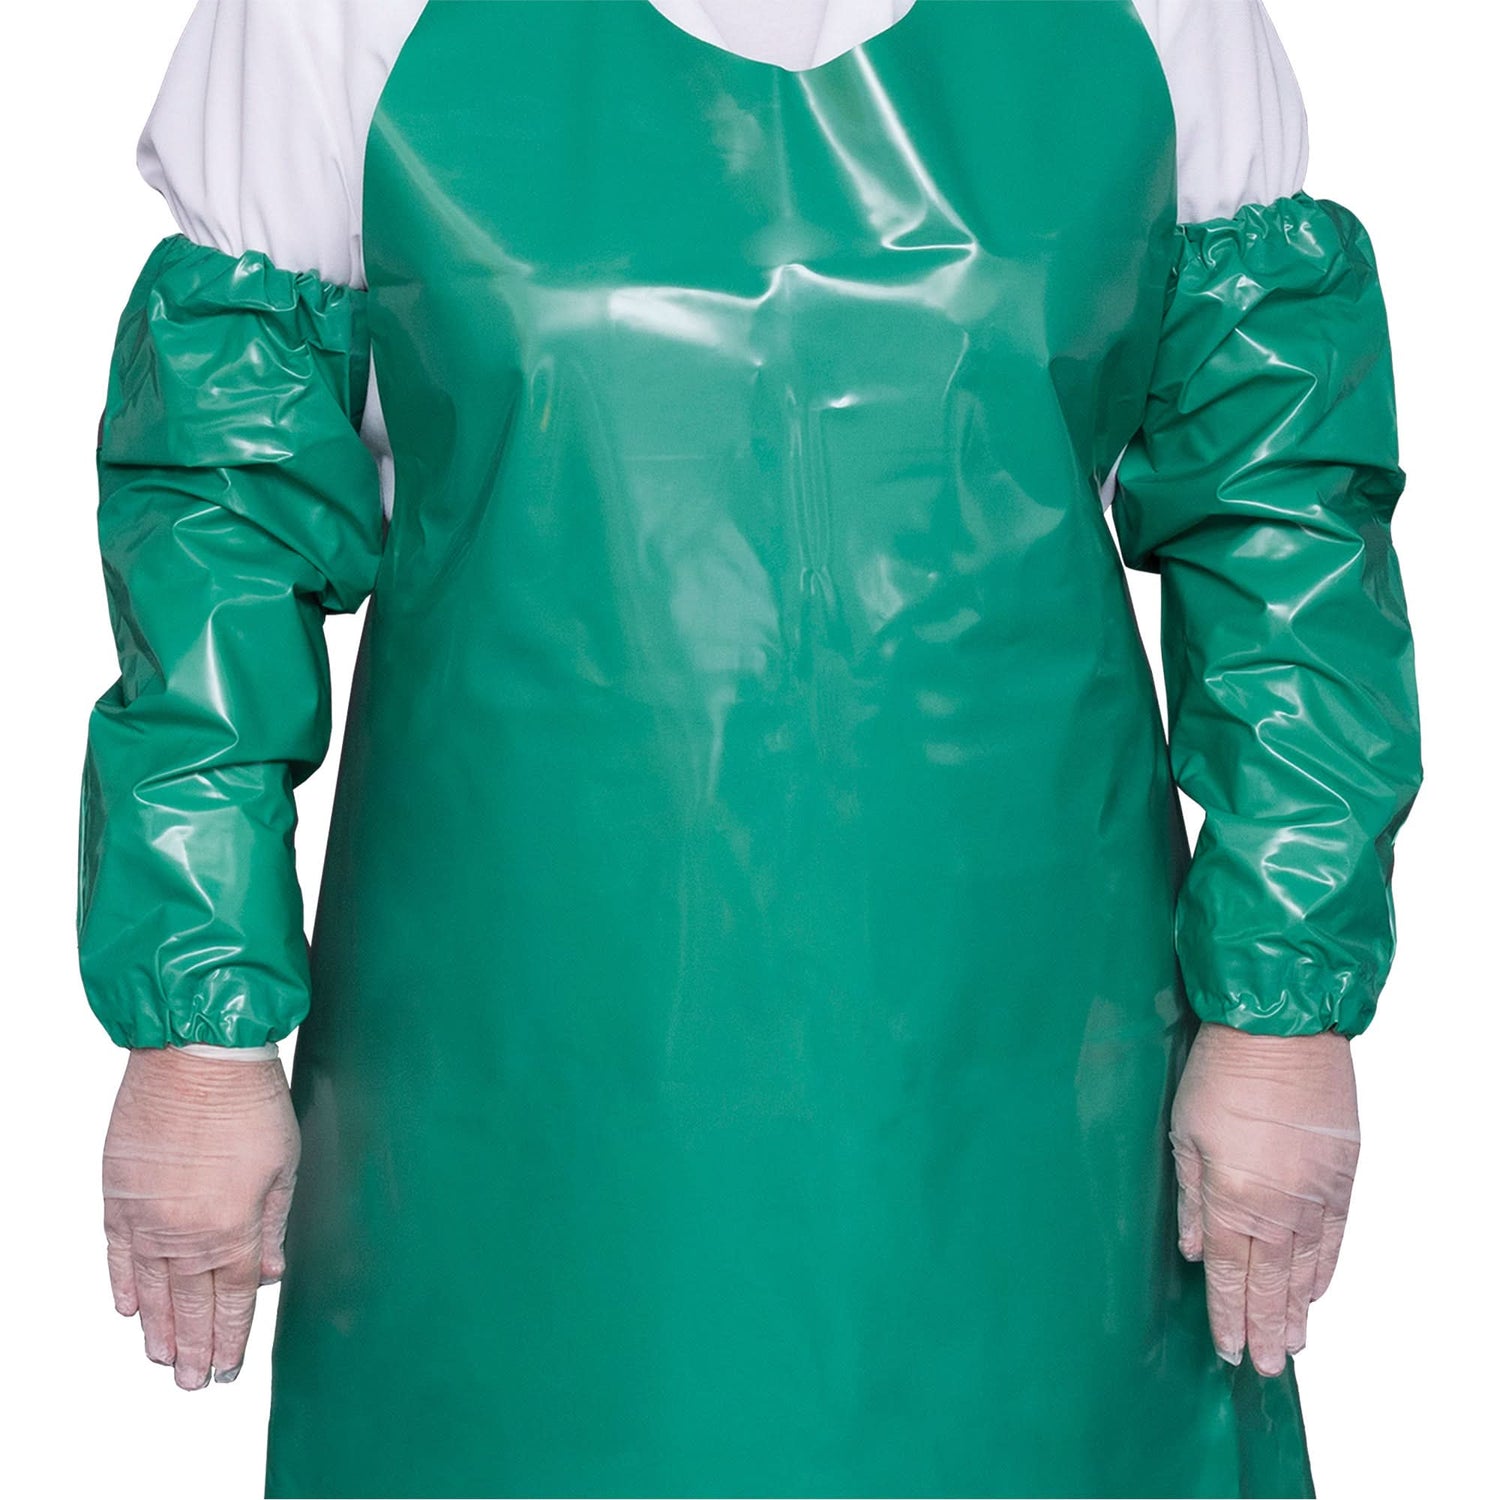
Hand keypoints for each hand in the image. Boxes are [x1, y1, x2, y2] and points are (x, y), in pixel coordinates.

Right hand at [102, 1047, 299, 1388]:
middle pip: (188, 1305)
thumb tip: (269, 1273)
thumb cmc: (250, 1102)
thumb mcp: (284, 1165)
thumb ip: (273, 1225)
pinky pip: (117, 1254)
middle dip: (192, 1348)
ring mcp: (146, 1217)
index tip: (227, 1368)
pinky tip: (126, 1309)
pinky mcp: (118, 1195)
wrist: (197, 1057)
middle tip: (191, 1383)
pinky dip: (123, 1283)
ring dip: (156, 1328)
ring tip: (161, 1359)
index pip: (232, 1299)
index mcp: (232, 1229)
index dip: (230, 1337)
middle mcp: (184, 1233)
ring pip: (150, 1289)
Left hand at [1170, 1022, 1358, 1375]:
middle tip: (1266, 1367)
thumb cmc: (1222, 1073)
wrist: (1283, 1033)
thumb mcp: (1184, 1133)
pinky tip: (1317, 1291)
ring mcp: (1315, 1195)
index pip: (1226, 1272)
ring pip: (1305, 1268)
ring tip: (1292, 1345)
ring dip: (1297, 1309)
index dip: (1226, 1314)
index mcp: (1232, 1199)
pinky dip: (1325, 1268)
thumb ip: (1189, 1197)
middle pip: (1269, 1282)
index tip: (1229, 1349)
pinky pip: (1335, 1236)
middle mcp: (1278, 1208)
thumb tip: (1189, 1248)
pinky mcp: (1342, 1175)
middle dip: (1265, 1327)